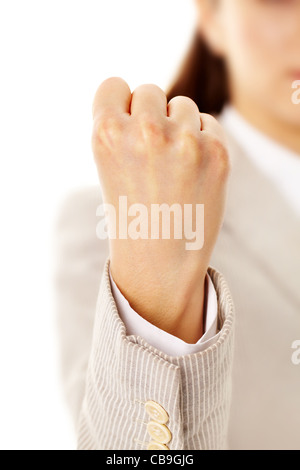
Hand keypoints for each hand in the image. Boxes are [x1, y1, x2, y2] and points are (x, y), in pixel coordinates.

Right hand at [92, 77, 228, 342]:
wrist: (161, 262)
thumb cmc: (132, 215)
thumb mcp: (109, 167)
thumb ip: (125, 127)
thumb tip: (156, 98)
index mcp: (107, 134)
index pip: (113, 85)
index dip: (121, 105)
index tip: (127, 124)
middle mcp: (145, 132)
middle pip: (150, 91)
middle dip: (151, 114)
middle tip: (152, 153)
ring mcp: (183, 141)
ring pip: (182, 105)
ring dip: (178, 126)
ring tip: (173, 166)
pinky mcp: (216, 152)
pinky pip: (208, 124)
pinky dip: (202, 141)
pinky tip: (193, 172)